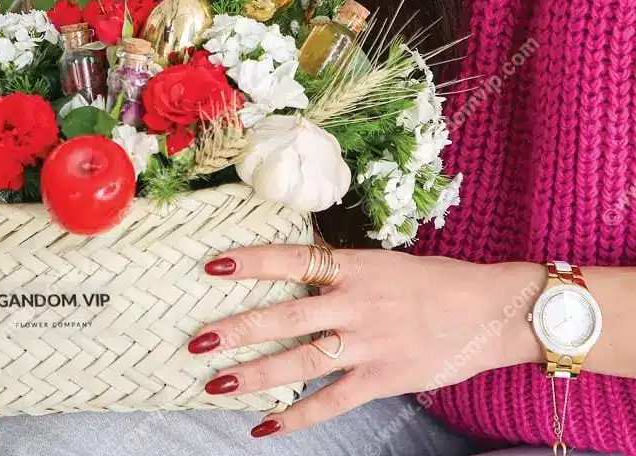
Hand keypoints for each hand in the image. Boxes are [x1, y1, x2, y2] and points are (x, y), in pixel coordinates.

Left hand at [187, 244, 544, 438]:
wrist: (490, 310)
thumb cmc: (430, 280)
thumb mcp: (379, 262)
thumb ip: (336, 272)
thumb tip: (289, 271)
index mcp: (353, 267)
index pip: (293, 260)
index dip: (252, 262)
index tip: (213, 265)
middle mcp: (357, 303)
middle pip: (287, 317)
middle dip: (240, 329)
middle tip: (198, 339)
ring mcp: (370, 344)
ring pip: (303, 361)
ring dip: (256, 374)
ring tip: (216, 382)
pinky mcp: (385, 378)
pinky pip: (333, 401)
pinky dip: (298, 416)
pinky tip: (265, 427)